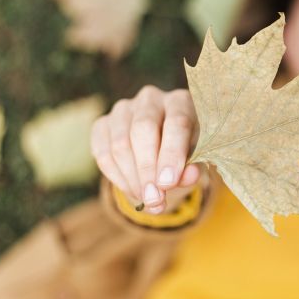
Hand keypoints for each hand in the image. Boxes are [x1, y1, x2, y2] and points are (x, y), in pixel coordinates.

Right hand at [91, 86, 200, 212]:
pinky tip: (132, 191)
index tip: (168, 183)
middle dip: (147, 169)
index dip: (171, 154)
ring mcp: (124, 109)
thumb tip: (187, 176)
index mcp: (180, 101)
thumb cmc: (185, 151)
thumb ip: (193, 167)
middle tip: (154, 198)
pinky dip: (117, 177)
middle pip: (143, 129)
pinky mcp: (103, 123)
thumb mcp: (196, 158)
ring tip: (147, 200)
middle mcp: (151, 98)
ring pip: (120, 143)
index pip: (176, 122)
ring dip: (132, 178)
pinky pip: (102, 152)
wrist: (162, 148)